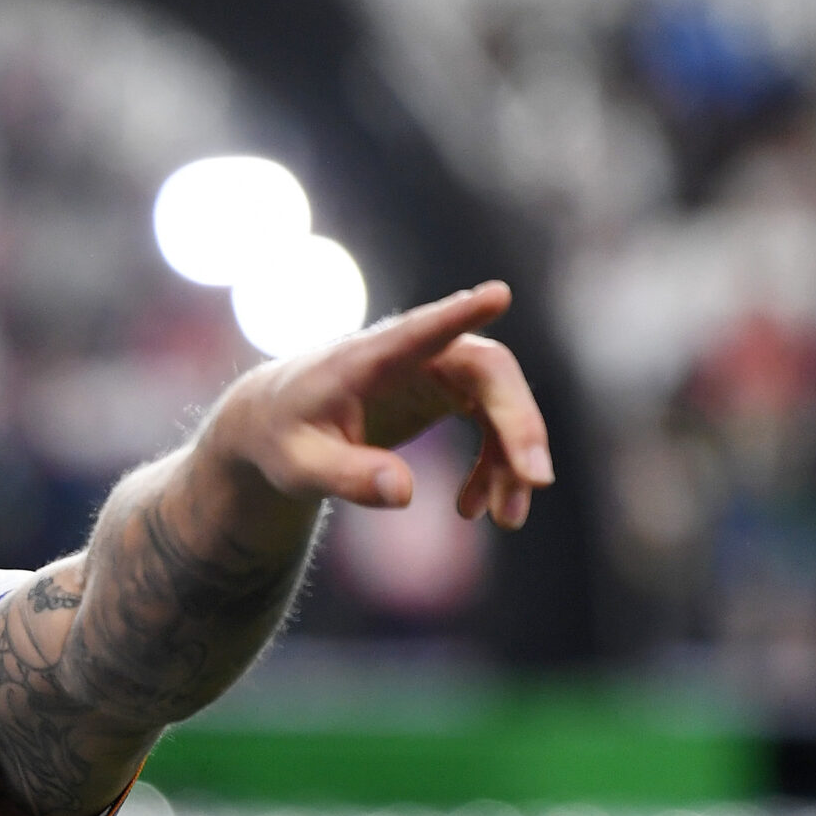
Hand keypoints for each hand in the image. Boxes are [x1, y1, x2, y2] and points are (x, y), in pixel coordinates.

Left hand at [200, 280, 554, 529]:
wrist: (279, 423)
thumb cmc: (283, 437)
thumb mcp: (299, 467)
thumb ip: (346, 477)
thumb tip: (404, 494)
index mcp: (367, 359)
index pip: (417, 331)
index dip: (458, 315)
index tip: (497, 295)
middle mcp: (412, 352)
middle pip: (488, 370)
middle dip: (519, 424)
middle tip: (536, 482)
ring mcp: (436, 367)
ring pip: (501, 398)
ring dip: (513, 457)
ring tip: (507, 521)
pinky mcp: (447, 389)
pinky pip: (492, 422)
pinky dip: (495, 466)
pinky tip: (474, 510)